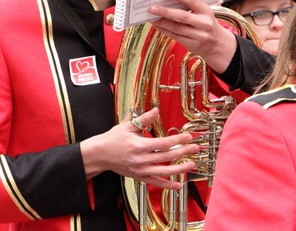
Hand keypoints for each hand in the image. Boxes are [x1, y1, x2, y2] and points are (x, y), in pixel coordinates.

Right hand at [81, 107, 198, 189]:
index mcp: (139, 146)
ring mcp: (140, 170)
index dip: (178, 140)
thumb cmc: (113, 139)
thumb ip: (143, 119)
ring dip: (180, 169)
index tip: (189, 136)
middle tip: (196, 148)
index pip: (163, 143)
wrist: (100, 155)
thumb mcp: (127, 126)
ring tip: (192, 164)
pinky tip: (179, 184)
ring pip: (163, 172)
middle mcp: (141, 160)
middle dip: (184, 152)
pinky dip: (167, 185)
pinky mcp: (139, 177)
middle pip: (167, 157)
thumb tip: (156, 110)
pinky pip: (155, 182)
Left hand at [149, 0, 236, 72]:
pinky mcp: (192, 45)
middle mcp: (204, 24)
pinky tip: (157, 25)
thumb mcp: (204, 13)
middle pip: (182, 17)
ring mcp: (198, 36)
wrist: (217, 43)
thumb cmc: (206, 23)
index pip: (192, 1)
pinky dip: (164, 30)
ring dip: (161, 22)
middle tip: (152, 8)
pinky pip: (175, 36)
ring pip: (176, 28)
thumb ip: (191, 7)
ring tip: (151, 17)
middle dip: (165, 12)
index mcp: (207, 11)